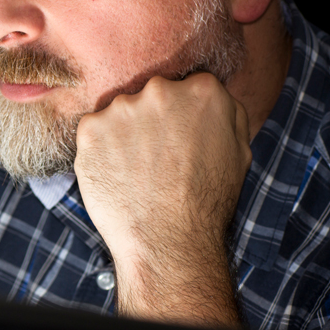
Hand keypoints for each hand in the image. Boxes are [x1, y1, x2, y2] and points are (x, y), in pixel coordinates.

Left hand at [74, 73, 251, 327]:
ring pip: (119, 115)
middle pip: (150, 97)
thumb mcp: (238, 151)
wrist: (167, 240)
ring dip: (122, 136)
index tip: (177, 140)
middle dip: (150, 122)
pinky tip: (115, 175)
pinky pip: (93, 132)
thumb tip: (208, 98)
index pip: (185, 88)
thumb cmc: (206, 202)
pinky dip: (99, 151)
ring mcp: (122, 107)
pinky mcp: (91, 127)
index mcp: (204, 90)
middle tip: (155, 159)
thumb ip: (223, 114)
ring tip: (135, 173)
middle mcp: (161, 89)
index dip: (180, 116)